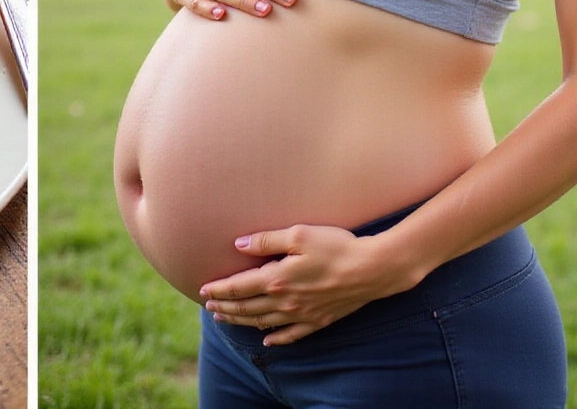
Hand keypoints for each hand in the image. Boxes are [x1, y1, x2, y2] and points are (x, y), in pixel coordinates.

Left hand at [198, 225, 415, 345]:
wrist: (374, 269)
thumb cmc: (336, 246)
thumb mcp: (298, 235)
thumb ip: (266, 240)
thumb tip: (238, 244)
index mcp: (277, 279)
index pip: (237, 288)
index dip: (218, 290)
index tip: (202, 290)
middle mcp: (286, 301)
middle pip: (246, 308)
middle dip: (225, 308)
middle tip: (209, 308)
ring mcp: (303, 315)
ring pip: (264, 323)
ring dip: (242, 322)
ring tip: (226, 320)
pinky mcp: (319, 321)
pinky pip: (292, 335)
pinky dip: (276, 339)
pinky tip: (267, 341)